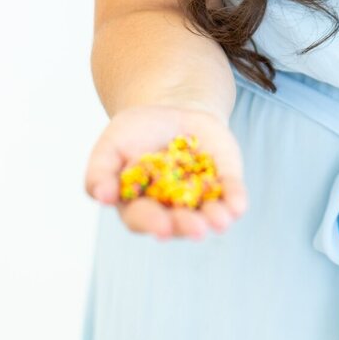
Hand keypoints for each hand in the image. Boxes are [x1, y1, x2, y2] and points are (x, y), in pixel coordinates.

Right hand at [84, 104, 248, 240]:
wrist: (174, 110)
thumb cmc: (136, 133)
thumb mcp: (112, 144)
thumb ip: (100, 171)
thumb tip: (103, 196)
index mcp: (139, 204)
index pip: (143, 218)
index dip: (152, 223)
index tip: (161, 226)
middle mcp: (170, 209)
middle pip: (178, 223)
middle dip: (187, 226)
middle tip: (196, 229)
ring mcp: (199, 198)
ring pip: (207, 215)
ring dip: (215, 219)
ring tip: (220, 221)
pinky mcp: (224, 183)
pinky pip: (231, 195)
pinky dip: (235, 200)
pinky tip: (237, 205)